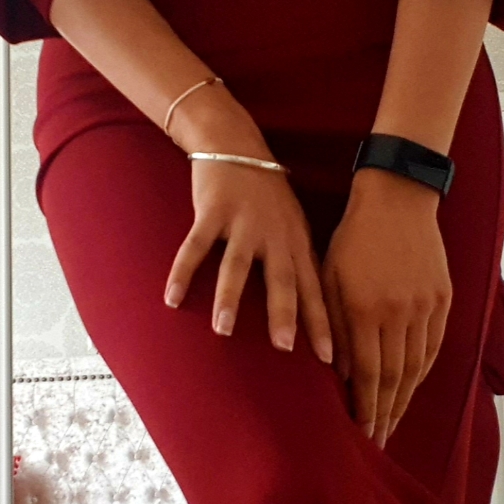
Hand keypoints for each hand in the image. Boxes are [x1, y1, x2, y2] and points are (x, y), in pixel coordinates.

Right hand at [162, 88, 333, 363]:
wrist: (236, 144)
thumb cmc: (267, 194)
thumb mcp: (293, 226)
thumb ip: (299, 263)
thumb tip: (311, 310)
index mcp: (296, 242)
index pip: (315, 289)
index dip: (323, 324)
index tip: (331, 360)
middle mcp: (273, 234)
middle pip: (282, 280)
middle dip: (284, 314)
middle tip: (285, 348)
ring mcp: (242, 222)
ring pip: (237, 266)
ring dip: (230, 299)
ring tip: (223, 331)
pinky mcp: (212, 211)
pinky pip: (195, 247)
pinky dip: (182, 273)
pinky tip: (172, 299)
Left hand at [321, 169, 450, 446]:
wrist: (397, 198)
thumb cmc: (353, 236)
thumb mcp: (330, 276)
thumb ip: (335, 325)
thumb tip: (344, 374)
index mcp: (367, 309)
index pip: (370, 375)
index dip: (366, 408)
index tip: (362, 434)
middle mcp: (400, 313)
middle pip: (396, 379)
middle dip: (385, 414)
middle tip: (378, 442)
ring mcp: (425, 307)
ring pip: (417, 366)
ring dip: (404, 399)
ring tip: (392, 422)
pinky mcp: (442, 298)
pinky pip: (433, 346)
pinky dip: (422, 372)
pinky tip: (411, 388)